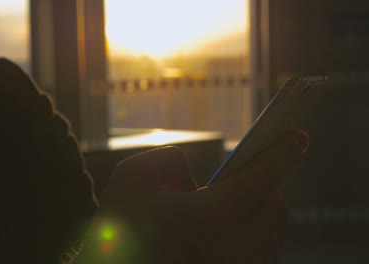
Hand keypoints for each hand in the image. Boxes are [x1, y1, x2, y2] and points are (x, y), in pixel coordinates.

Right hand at [76, 129, 307, 263]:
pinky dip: (245, 237)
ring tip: (223, 210)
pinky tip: (218, 233)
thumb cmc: (116, 228)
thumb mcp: (131, 177)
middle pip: (275, 210)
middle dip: (265, 188)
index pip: (260, 179)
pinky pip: (255, 254)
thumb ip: (170, 159)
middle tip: (242, 180)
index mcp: (205, 221)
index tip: (298, 136)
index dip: (282, 152)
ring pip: (269, 236)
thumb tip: (197, 175)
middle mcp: (229, 252)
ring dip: (255, 214)